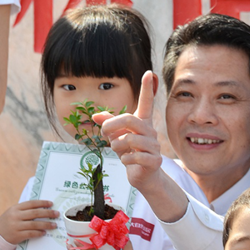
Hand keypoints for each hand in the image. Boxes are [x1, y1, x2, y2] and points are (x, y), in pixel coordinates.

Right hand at [0, 200, 59, 243]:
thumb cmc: (9, 221)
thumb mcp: (13, 213)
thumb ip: (25, 210)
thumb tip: (43, 208)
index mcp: (15, 208)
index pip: (31, 203)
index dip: (42, 203)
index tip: (51, 204)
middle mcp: (15, 216)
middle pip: (35, 213)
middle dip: (48, 213)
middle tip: (56, 214)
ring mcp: (16, 226)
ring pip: (34, 224)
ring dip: (46, 224)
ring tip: (54, 225)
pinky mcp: (17, 235)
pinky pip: (31, 233)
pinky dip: (39, 233)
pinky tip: (44, 233)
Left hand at [94, 71, 163, 192]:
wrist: (142, 176)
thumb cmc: (130, 153)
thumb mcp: (116, 138)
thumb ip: (108, 125)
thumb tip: (94, 115)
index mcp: (142, 123)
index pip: (146, 103)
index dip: (147, 88)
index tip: (149, 73)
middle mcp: (150, 131)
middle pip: (130, 119)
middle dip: (112, 125)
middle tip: (103, 132)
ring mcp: (154, 146)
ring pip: (130, 138)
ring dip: (117, 145)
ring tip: (117, 150)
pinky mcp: (154, 160)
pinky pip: (136, 155)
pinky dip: (126, 159)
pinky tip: (126, 160)